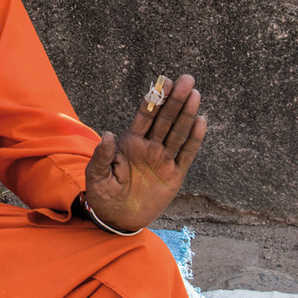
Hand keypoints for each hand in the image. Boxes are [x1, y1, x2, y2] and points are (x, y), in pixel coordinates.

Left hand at [83, 74, 206, 232]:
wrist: (116, 218)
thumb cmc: (102, 193)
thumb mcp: (96, 175)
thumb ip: (102, 156)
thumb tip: (108, 134)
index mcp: (129, 143)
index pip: (145, 116)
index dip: (154, 99)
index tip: (163, 81)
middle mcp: (148, 147)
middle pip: (165, 119)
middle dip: (174, 99)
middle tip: (186, 79)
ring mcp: (162, 160)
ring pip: (177, 133)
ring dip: (186, 113)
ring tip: (194, 93)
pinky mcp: (174, 176)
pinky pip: (186, 154)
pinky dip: (194, 139)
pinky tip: (201, 121)